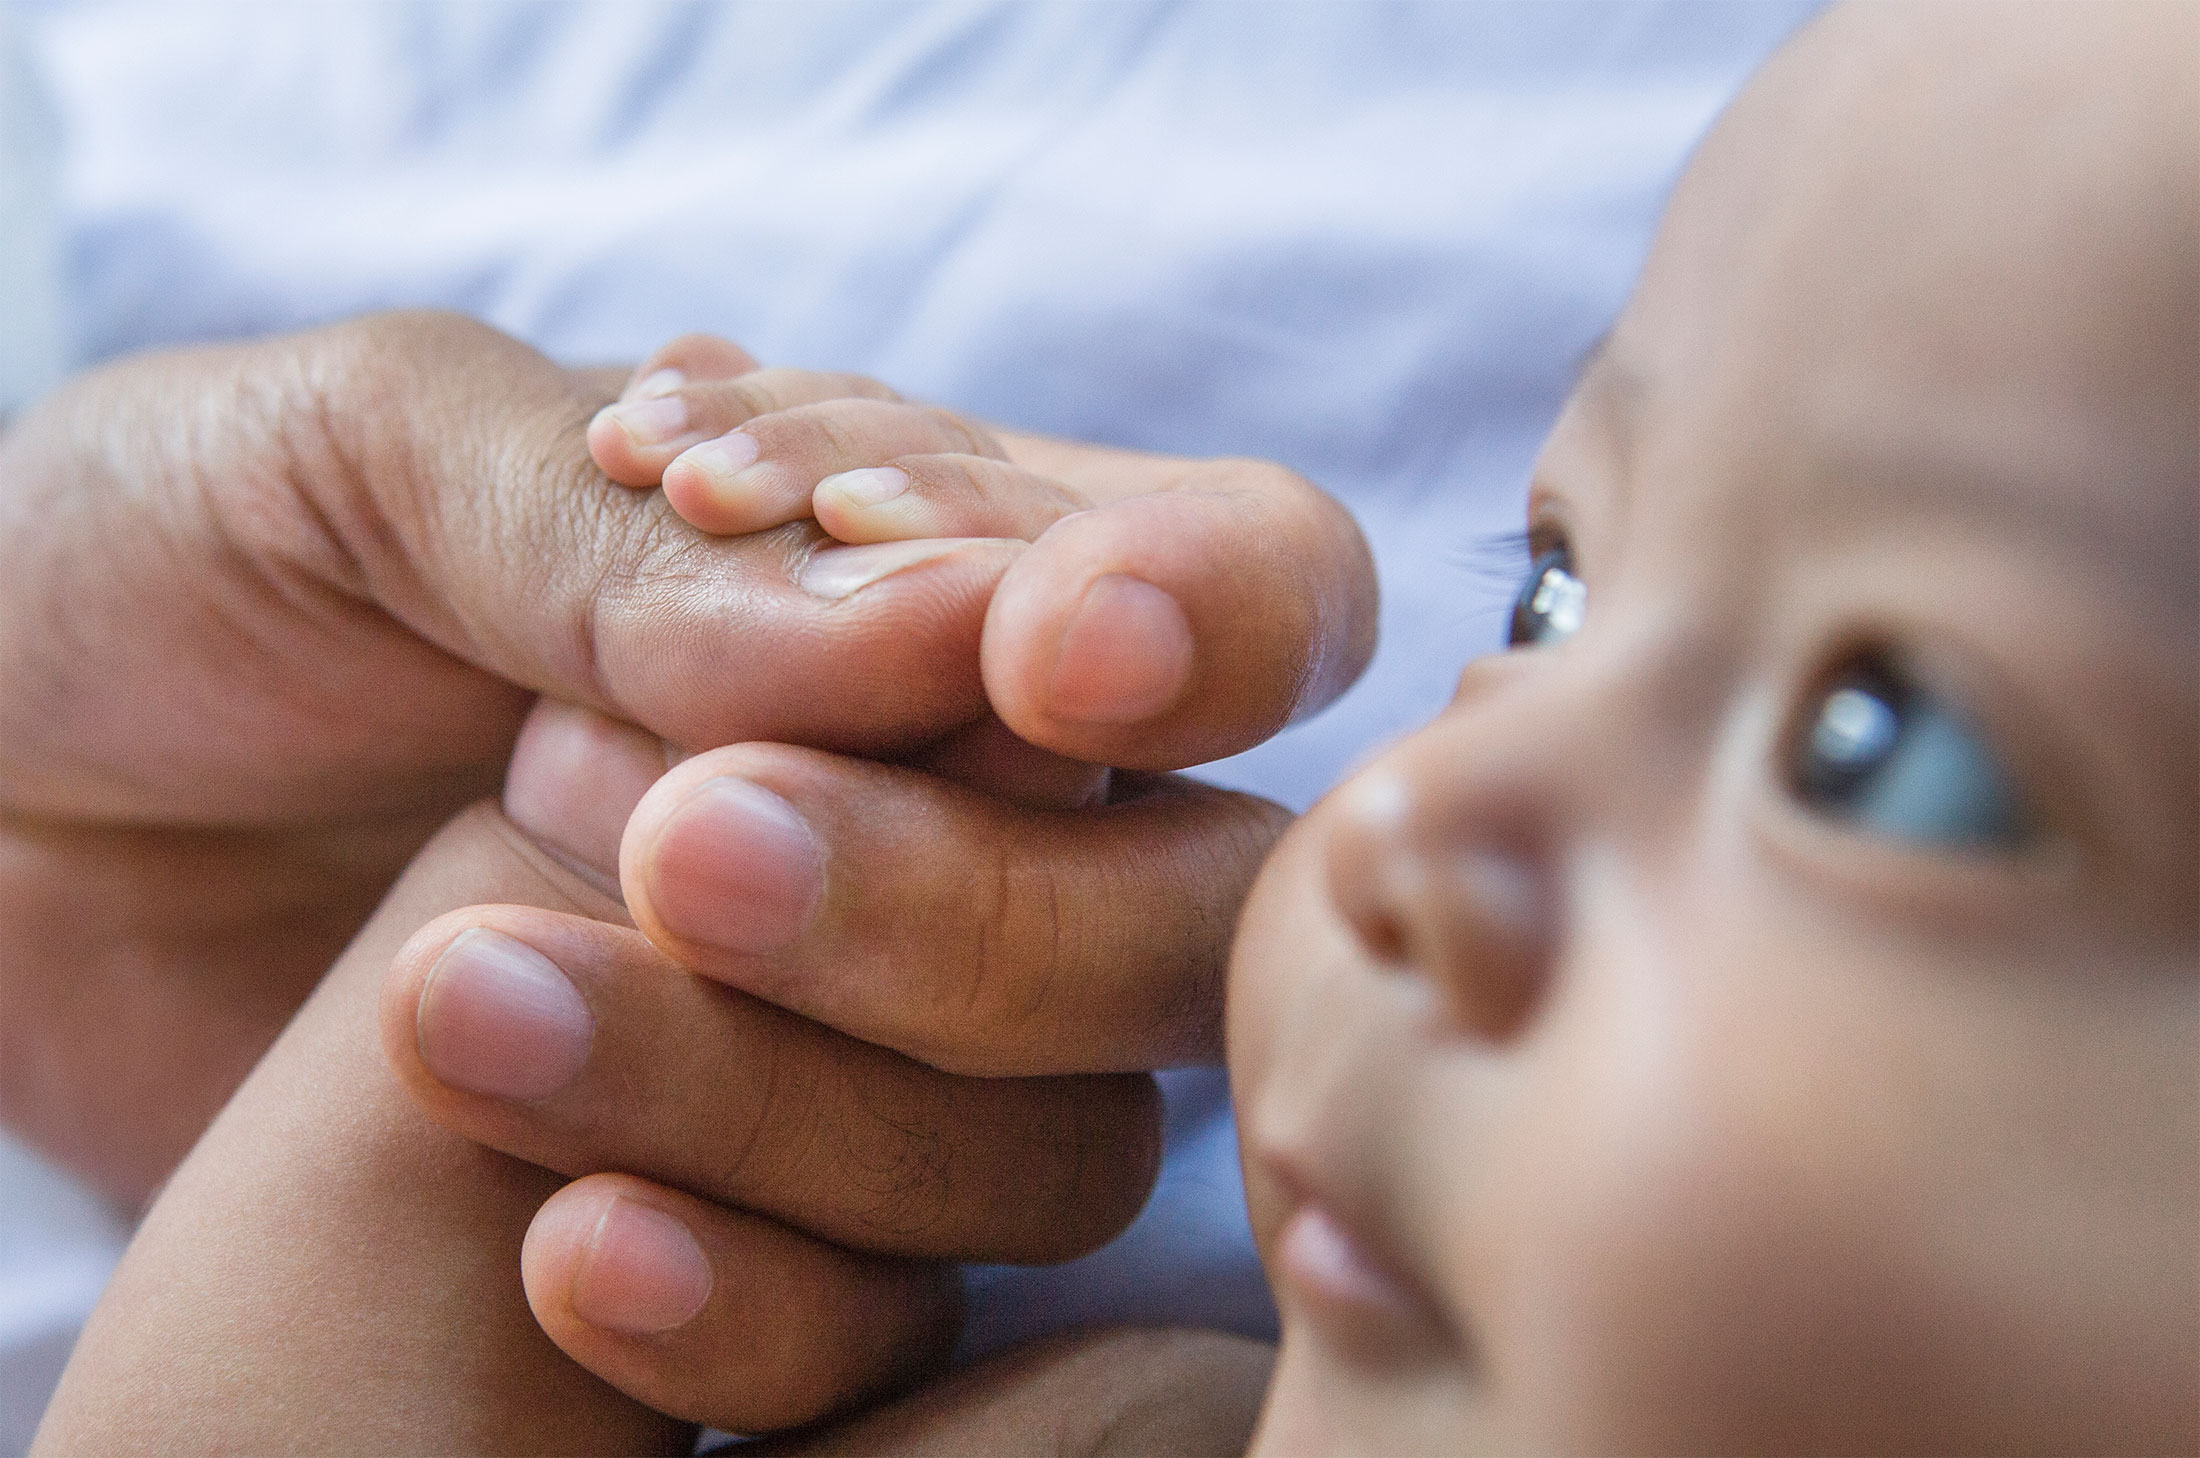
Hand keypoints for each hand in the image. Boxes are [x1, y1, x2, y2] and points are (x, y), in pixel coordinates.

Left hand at [379, 332, 1380, 1424]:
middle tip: (678, 846)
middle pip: (1192, 910)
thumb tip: (946, 641)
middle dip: (981, 904)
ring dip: (801, 1098)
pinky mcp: (756, 1231)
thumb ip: (646, 535)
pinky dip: (751, 1303)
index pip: (1252, 582)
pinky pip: (880, 1327)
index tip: (1048, 663)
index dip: (1215, 621)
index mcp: (930, 565)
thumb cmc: (180, 567)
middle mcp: (962, 812)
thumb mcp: (371, 456)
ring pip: (1055, 1145)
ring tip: (467, 999)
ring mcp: (876, 1049)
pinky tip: (555, 1243)